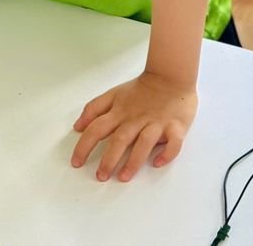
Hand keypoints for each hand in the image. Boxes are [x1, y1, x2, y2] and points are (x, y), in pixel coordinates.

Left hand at [70, 71, 197, 181]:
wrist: (171, 75)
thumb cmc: (142, 88)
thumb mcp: (114, 94)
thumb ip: (94, 109)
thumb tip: (78, 127)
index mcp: (120, 112)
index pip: (97, 129)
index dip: (84, 146)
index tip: (77, 162)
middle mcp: (136, 119)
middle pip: (120, 140)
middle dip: (109, 159)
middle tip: (101, 176)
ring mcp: (157, 123)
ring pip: (144, 143)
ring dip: (134, 161)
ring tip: (124, 176)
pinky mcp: (176, 126)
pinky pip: (174, 142)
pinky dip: (167, 153)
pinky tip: (158, 162)